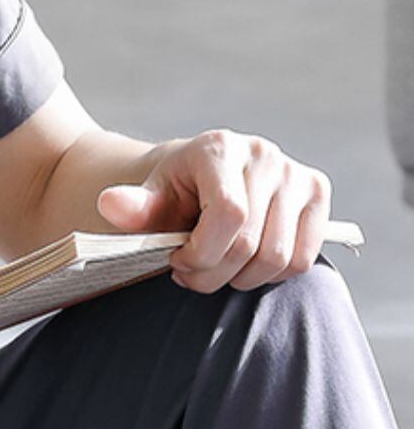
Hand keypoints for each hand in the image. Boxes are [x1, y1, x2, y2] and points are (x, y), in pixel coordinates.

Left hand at [95, 128, 331, 293]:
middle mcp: (264, 155)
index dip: (203, 253)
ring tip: (216, 267)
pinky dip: (272, 274)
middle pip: (252, 244)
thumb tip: (111, 204)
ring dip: (242, 279)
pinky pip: (303, 258)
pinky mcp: (317, 193)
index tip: (177, 261)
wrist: (201, 175)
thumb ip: (132, 208)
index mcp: (219, 149)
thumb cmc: (173, 193)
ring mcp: (296, 173)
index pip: (229, 215)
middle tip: (191, 272)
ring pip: (279, 258)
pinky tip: (246, 263)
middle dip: (214, 273)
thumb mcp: (147, 199)